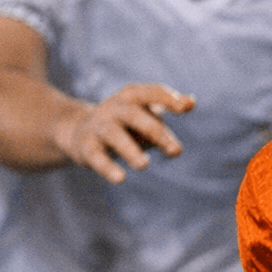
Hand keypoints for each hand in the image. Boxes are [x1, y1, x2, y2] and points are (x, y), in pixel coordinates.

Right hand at [55, 83, 194, 183]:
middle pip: (135, 116)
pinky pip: (96, 157)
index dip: (168, 98)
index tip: (185, 108)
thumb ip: (172, 107)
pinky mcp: (87, 148)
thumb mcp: (148, 113)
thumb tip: (191, 102)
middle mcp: (114, 108)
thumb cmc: (127, 123)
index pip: (152, 92)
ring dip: (130, 150)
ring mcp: (99, 126)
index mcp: (132, 96)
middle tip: (176, 151)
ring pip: (114, 135)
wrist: (79, 132)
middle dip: (156, 132)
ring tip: (144, 165)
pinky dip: (107, 168)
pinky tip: (120, 178)